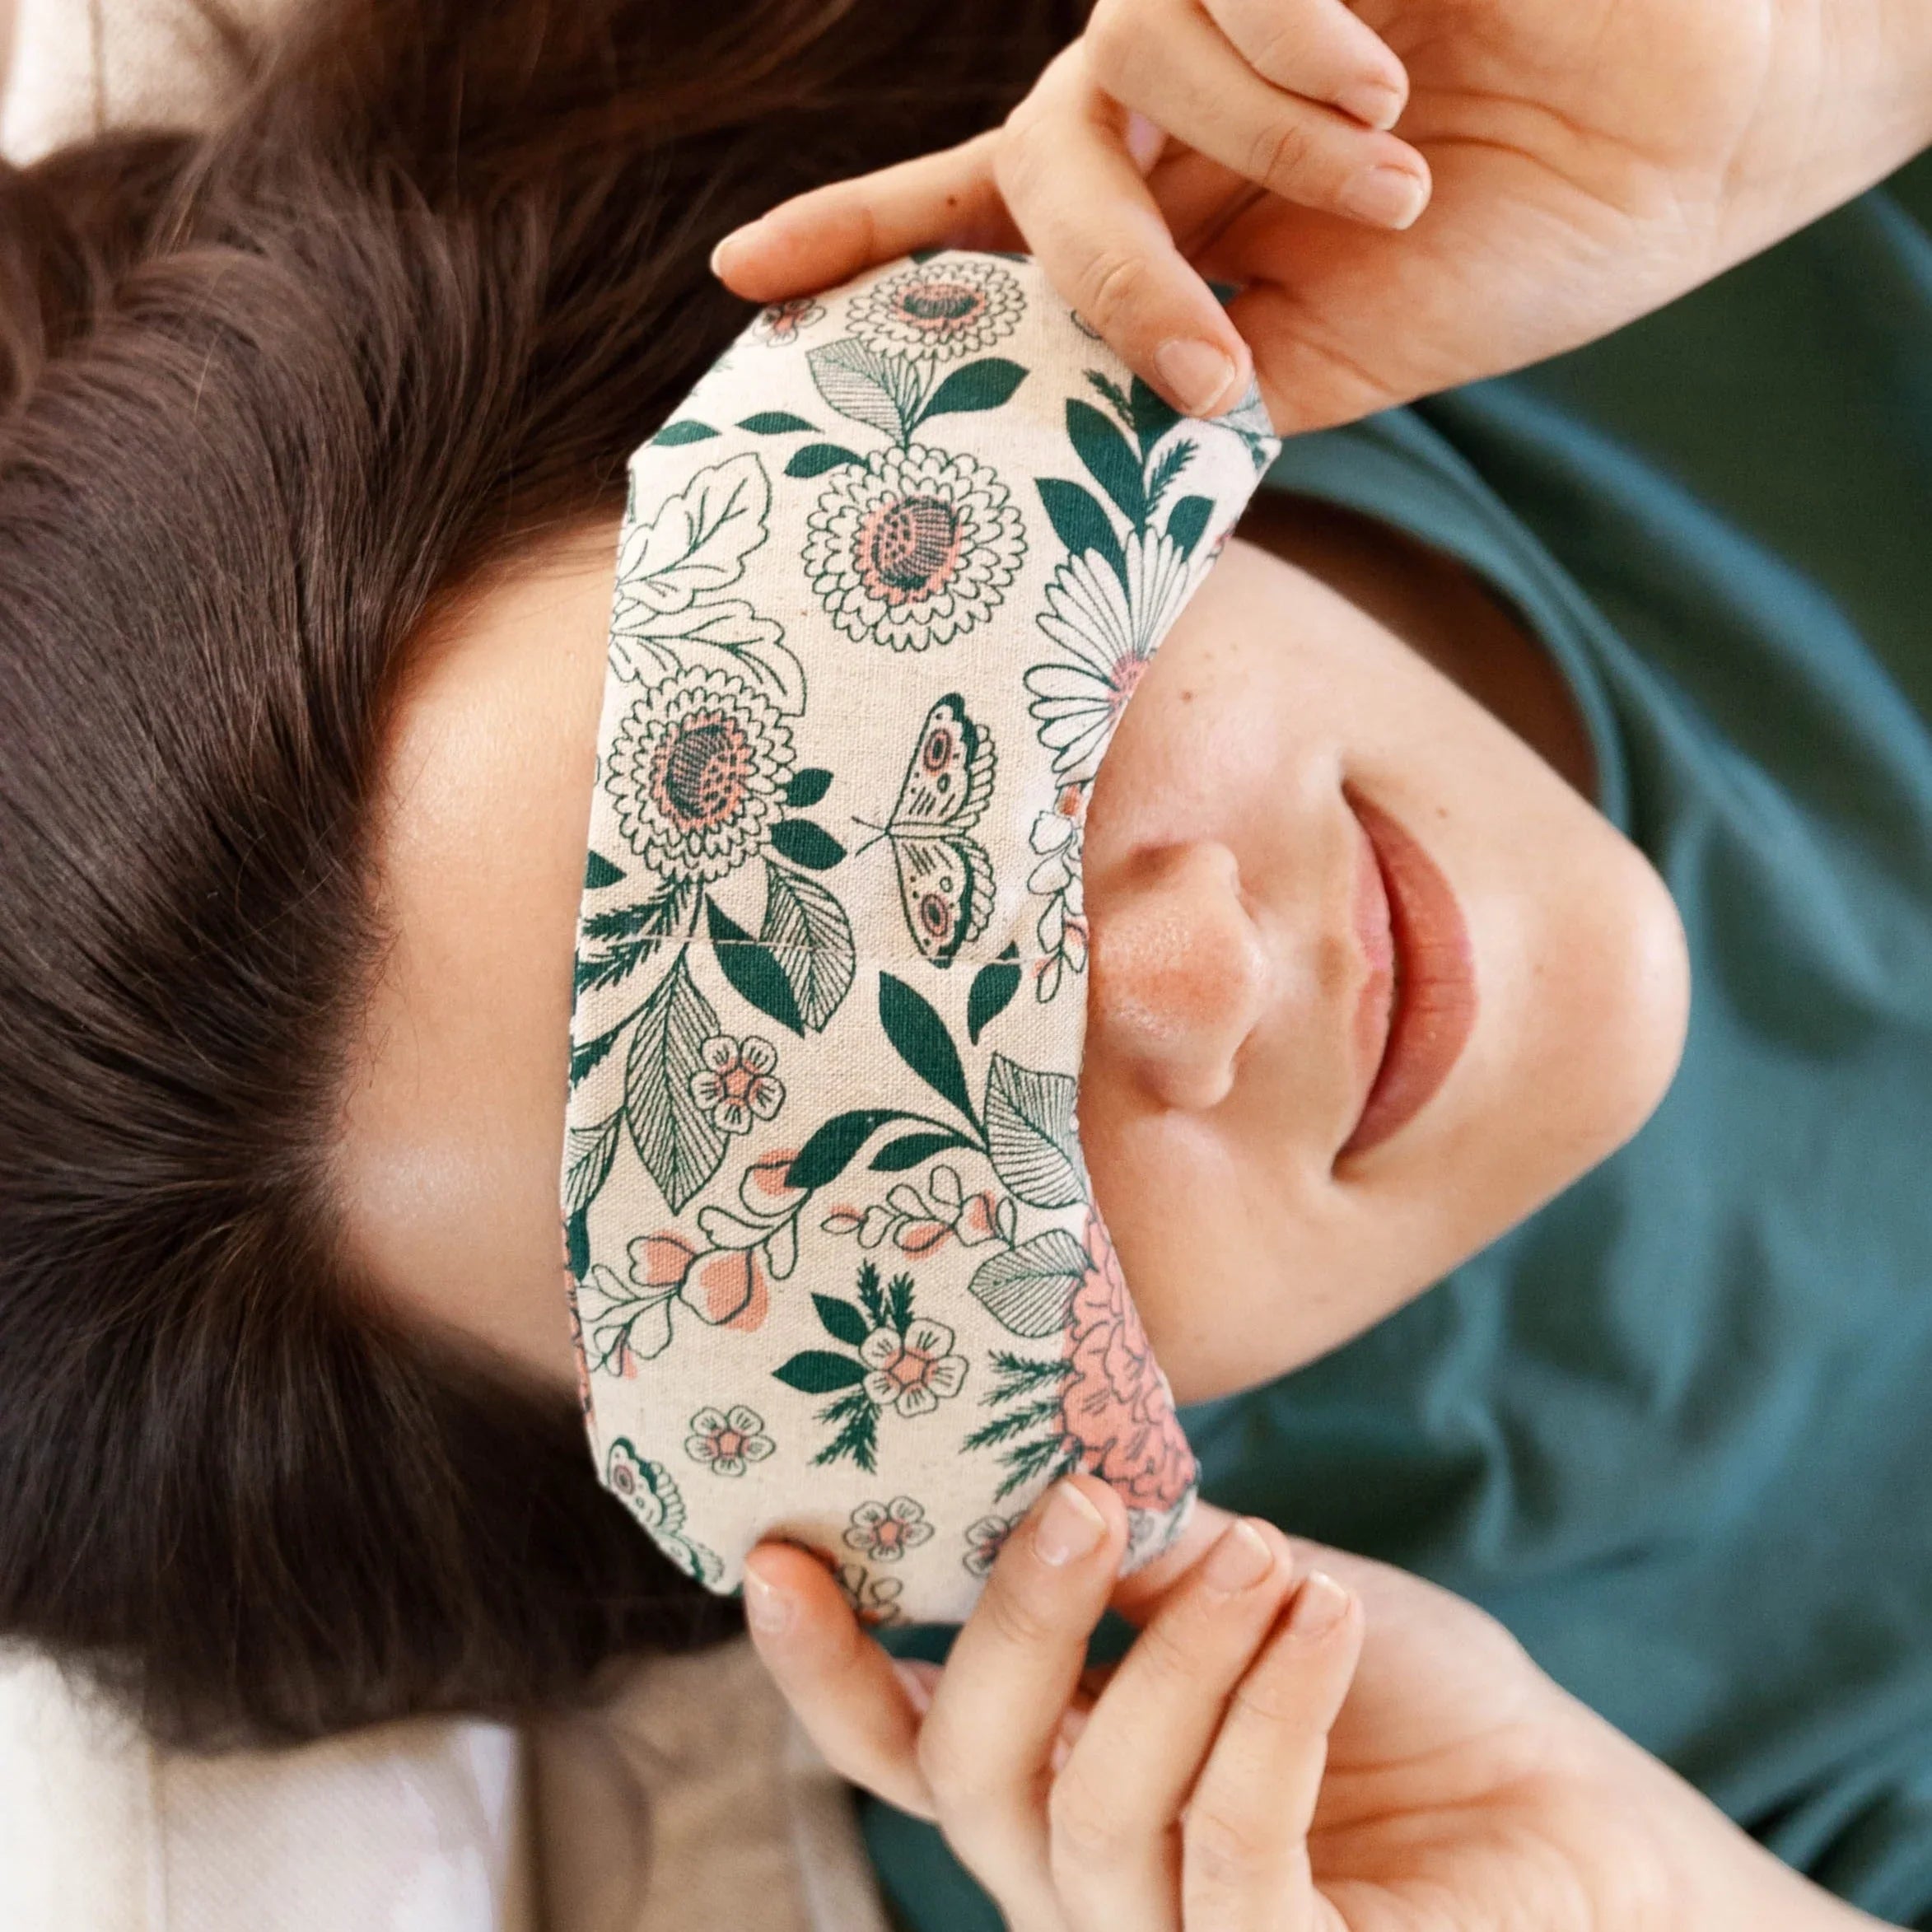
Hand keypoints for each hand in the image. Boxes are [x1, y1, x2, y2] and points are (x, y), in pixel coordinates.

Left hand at [711, 0, 1931, 432]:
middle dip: (1101, 271)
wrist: (1708, 120)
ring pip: (1112, 66)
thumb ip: (1210, 392)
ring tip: (1390, 189)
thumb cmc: (1540, 234)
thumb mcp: (1351, 355)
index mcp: (1185, 213)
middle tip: (1209, 363)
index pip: (995, 221)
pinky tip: (1386, 89)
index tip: (743, 285)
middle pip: (1031, 161)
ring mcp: (1232, 5)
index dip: (867, 239)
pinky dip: (1283, 55)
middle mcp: (1180, 105)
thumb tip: (1086, 460)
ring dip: (1251, 159)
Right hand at [743, 1475, 1886, 1930]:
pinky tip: (1325, 1619)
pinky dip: (1269, 1716)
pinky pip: (1231, 1857)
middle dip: (1012, 1624)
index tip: (780, 1549)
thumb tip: (1040, 1464)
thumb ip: (1142, 1554)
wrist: (1560, 1803)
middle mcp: (1073, 1876)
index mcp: (1046, 1773)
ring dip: (1181, 1656)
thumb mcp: (1245, 1582)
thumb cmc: (1384, 1682)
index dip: (820, 1665)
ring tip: (1275, 1560)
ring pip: (1098, 1812)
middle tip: (1084, 1500)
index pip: (896, 1741)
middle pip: (967, 1776)